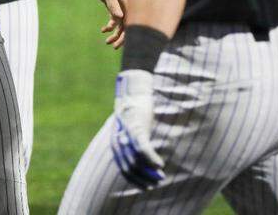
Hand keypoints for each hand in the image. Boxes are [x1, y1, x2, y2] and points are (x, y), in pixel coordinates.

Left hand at [88, 0, 126, 48]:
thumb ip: (112, 4)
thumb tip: (119, 18)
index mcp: (128, 2)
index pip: (130, 22)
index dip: (126, 35)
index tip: (118, 44)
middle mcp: (126, 4)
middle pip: (127, 25)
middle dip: (121, 37)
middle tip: (111, 46)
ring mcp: (120, 5)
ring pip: (121, 23)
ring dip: (115, 33)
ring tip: (106, 42)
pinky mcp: (113, 4)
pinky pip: (115, 18)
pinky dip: (110, 25)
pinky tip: (103, 30)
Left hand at [111, 69, 164, 188]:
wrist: (134, 90)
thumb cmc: (135, 111)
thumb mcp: (131, 129)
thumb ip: (133, 144)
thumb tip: (143, 161)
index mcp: (116, 143)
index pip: (124, 169)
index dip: (135, 181)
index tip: (147, 187)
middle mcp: (119, 141)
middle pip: (130, 168)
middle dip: (143, 180)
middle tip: (156, 184)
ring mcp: (127, 135)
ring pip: (137, 162)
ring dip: (149, 173)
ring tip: (160, 175)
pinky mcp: (136, 128)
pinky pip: (143, 149)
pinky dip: (151, 160)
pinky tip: (159, 165)